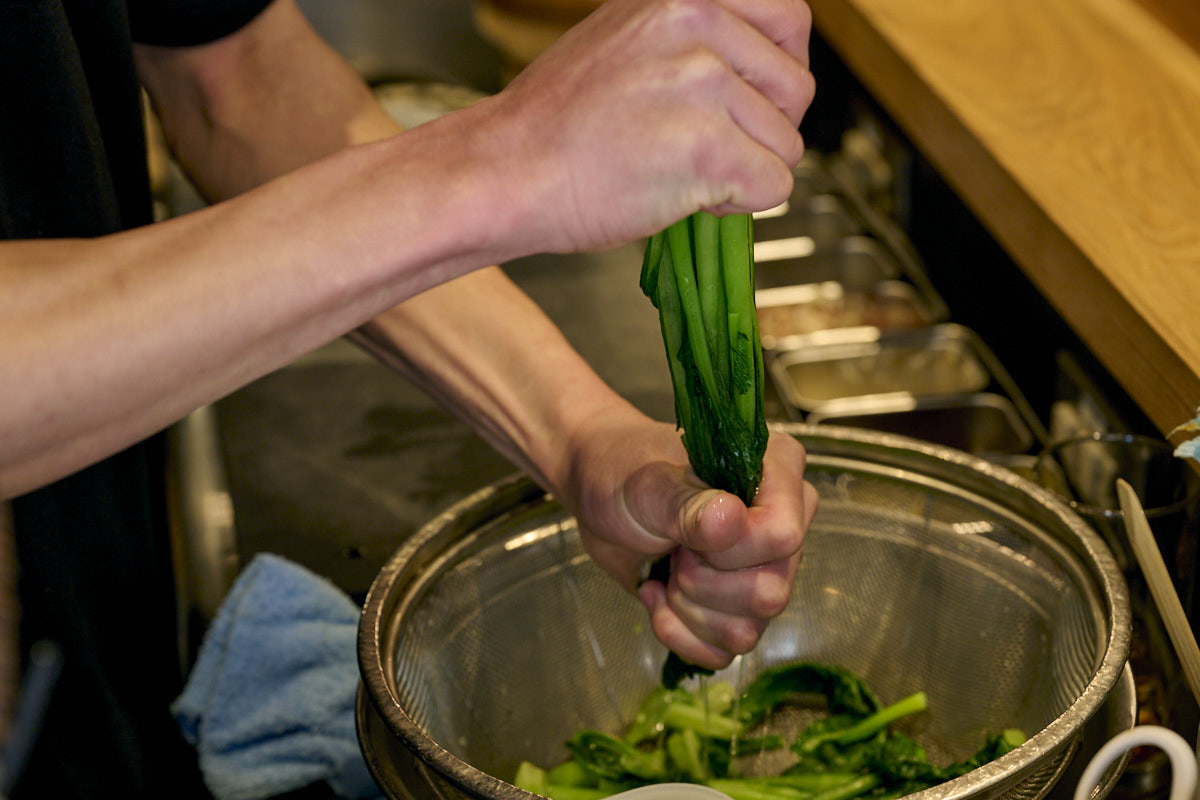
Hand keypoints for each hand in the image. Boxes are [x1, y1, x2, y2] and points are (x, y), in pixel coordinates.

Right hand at [454, 0, 815, 257]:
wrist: (504, 172)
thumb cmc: (556, 123)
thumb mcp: (629, 39)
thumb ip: (695, 41)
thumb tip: (759, 70)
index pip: (790, 19)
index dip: (777, 74)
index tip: (750, 102)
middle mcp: (698, 21)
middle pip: (797, 89)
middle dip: (767, 130)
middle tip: (712, 149)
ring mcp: (704, 82)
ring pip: (787, 145)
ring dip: (745, 172)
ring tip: (679, 171)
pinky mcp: (707, 146)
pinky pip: (773, 188)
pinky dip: (736, 207)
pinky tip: (683, 196)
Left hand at [557, 409, 816, 668]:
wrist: (598, 495)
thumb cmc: (624, 472)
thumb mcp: (646, 485)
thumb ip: (686, 503)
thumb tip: (731, 521)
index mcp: (778, 473)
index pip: (782, 536)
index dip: (729, 550)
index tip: (686, 533)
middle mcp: (784, 522)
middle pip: (770, 595)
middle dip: (701, 585)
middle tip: (673, 551)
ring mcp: (764, 570)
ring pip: (747, 632)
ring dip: (688, 608)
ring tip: (666, 569)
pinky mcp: (738, 608)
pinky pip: (724, 652)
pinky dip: (680, 632)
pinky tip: (658, 595)